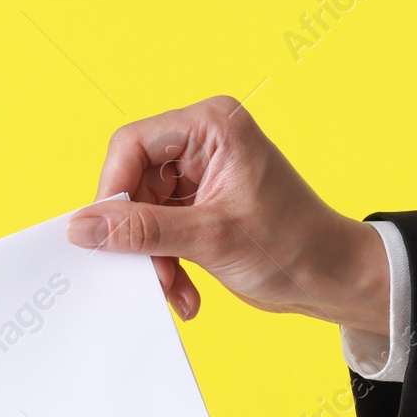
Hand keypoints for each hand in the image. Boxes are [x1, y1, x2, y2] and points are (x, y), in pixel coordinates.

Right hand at [67, 95, 388, 333]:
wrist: (334, 279)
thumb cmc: (294, 245)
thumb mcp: (209, 238)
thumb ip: (141, 230)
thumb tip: (82, 227)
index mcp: (212, 126)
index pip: (133, 145)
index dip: (113, 190)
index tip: (104, 235)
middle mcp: (204, 142)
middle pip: (134, 180)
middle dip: (139, 234)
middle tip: (148, 272)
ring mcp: (201, 175)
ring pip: (143, 211)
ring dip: (153, 257)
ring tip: (174, 289)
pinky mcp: (200, 205)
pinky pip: (160, 229)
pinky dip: (166, 262)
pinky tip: (185, 290)